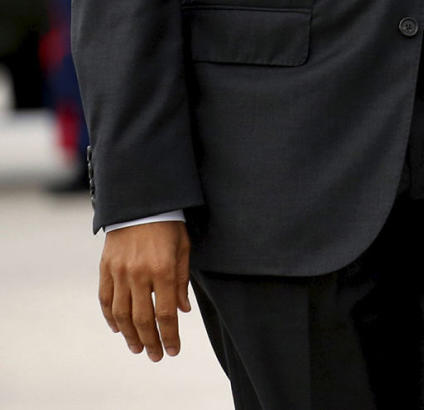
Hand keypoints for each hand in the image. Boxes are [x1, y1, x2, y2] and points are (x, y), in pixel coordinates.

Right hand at [99, 221, 191, 360]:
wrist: (141, 201)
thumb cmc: (169, 223)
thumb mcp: (183, 248)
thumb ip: (182, 281)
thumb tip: (183, 311)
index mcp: (163, 269)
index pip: (165, 313)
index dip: (169, 335)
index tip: (173, 350)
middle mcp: (139, 274)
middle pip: (142, 319)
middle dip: (150, 341)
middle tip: (155, 356)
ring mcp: (119, 272)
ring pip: (122, 314)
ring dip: (129, 335)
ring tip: (137, 348)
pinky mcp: (106, 268)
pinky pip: (106, 300)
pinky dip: (111, 318)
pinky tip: (118, 328)